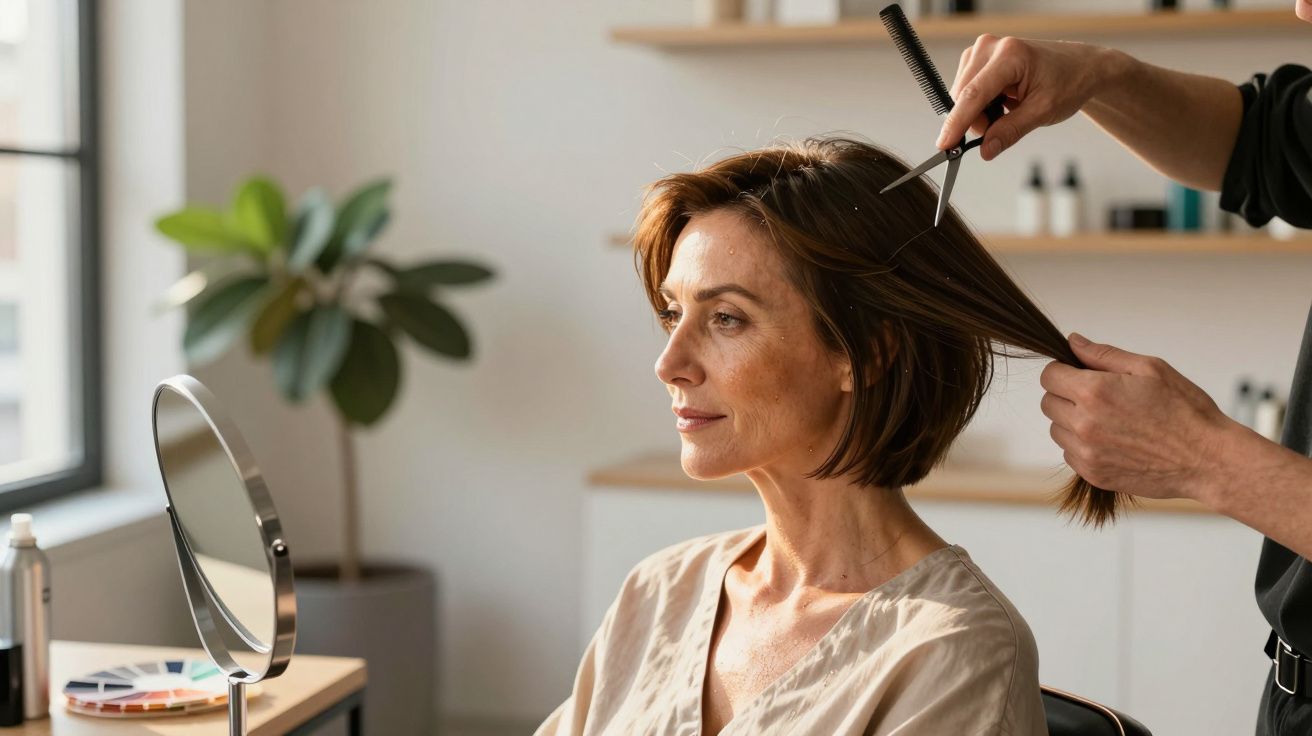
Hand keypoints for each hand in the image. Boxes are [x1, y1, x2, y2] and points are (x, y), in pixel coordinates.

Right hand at [938, 37, 1116, 159]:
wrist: (1080, 67)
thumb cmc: (1068, 81)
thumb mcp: (1043, 111)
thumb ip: (1011, 131)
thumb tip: (986, 149)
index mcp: (1010, 55)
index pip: (973, 94)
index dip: (957, 122)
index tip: (945, 144)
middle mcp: (991, 47)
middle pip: (963, 96)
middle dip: (975, 120)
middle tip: (998, 130)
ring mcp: (983, 50)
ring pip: (962, 95)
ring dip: (978, 113)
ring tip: (1006, 112)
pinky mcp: (979, 58)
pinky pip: (967, 90)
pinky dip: (979, 105)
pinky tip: (1000, 103)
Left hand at [1039, 333, 1237, 502]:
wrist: (1207, 460)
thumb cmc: (1185, 411)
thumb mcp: (1150, 368)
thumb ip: (1103, 354)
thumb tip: (1073, 342)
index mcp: (1094, 392)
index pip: (1049, 375)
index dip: (1063, 371)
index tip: (1080, 374)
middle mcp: (1083, 424)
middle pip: (1048, 402)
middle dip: (1067, 394)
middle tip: (1100, 396)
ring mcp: (1086, 453)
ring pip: (1057, 429)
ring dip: (1073, 421)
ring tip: (1111, 420)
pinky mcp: (1092, 474)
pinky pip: (1070, 454)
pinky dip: (1084, 446)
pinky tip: (1114, 441)